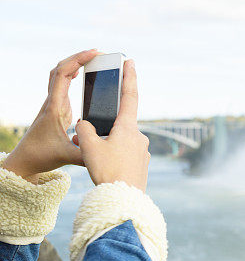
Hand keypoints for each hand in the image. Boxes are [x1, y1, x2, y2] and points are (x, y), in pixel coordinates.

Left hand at [2, 49, 98, 181]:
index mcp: (55, 108)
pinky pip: (62, 84)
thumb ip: (89, 154)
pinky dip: (72, 74)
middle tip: (97, 53)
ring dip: (74, 63)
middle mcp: (52, 102)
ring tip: (92, 59)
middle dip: (78, 57)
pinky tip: (82, 73)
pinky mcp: (56, 108)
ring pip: (59, 74)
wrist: (26, 160)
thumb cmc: (43, 156)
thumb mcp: (70, 157)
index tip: (94, 53)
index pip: (62, 75)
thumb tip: (108, 152)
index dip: (78, 60)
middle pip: (59, 69)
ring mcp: (53, 104)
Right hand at [74, 59, 150, 191]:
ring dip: (104, 145)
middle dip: (102, 129)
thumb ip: (85, 129)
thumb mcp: (89, 146)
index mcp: (128, 128)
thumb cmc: (108, 171)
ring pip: (119, 141)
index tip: (130, 62)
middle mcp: (140, 137)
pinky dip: (112, 156)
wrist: (124, 199)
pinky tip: (103, 167)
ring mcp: (143, 151)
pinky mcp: (142, 164)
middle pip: (118, 125)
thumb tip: (86, 124)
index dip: (129, 77)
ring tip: (92, 157)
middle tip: (87, 140)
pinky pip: (124, 154)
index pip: (130, 96)